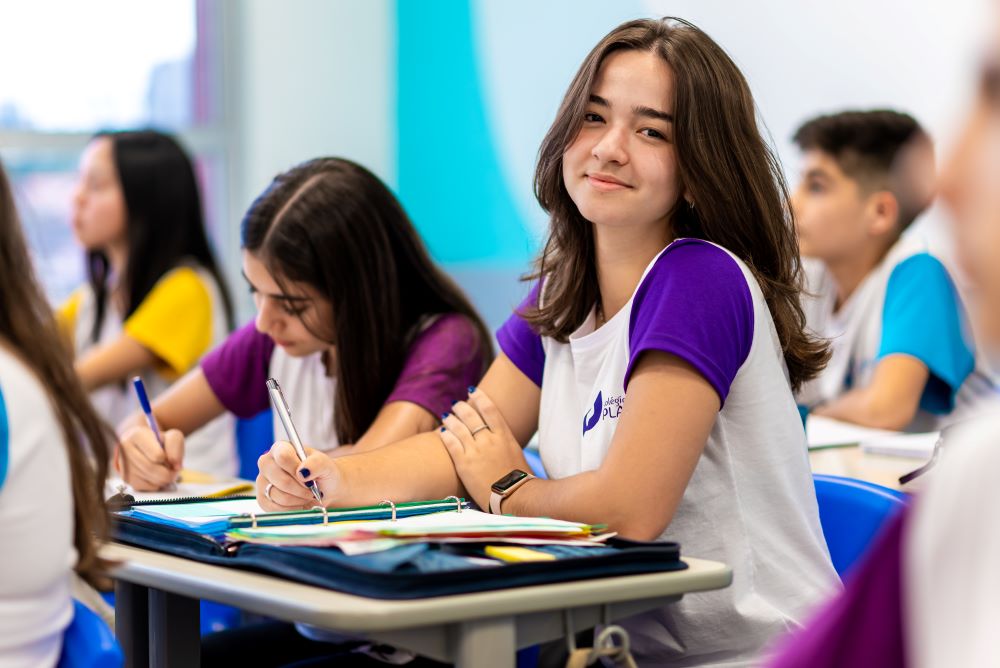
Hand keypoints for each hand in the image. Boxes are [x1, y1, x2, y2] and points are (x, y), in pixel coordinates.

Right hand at [116, 425, 182, 490]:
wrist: (143, 445)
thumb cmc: (159, 441)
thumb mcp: (171, 436)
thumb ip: (176, 446)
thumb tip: (176, 466)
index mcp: (137, 435)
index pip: (157, 455)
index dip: (168, 458)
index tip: (169, 457)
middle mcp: (126, 449)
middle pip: (152, 469)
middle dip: (168, 473)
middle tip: (173, 470)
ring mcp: (124, 464)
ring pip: (149, 480)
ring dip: (163, 479)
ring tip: (165, 471)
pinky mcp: (126, 477)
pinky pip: (146, 487)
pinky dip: (156, 484)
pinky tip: (156, 476)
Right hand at [256, 442, 342, 510]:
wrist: (325, 491)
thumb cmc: (324, 474)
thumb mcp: (326, 464)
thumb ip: (316, 464)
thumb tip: (302, 472)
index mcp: (281, 448)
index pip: (282, 456)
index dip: (296, 469)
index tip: (309, 477)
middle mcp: (267, 463)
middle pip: (281, 480)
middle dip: (301, 488)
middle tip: (312, 489)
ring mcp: (262, 482)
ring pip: (280, 496)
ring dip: (299, 499)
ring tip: (307, 495)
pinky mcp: (263, 499)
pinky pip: (276, 509)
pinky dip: (293, 509)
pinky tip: (299, 503)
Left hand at [438, 387, 529, 509]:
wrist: (515, 496)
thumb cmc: (518, 478)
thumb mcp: (515, 453)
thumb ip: (504, 441)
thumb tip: (498, 435)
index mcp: (504, 436)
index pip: (490, 409)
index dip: (479, 397)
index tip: (472, 391)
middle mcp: (489, 440)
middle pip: (471, 416)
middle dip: (462, 407)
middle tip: (457, 404)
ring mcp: (476, 451)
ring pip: (458, 427)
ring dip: (451, 419)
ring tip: (447, 415)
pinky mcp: (464, 464)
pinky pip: (451, 444)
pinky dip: (445, 435)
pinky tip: (442, 432)